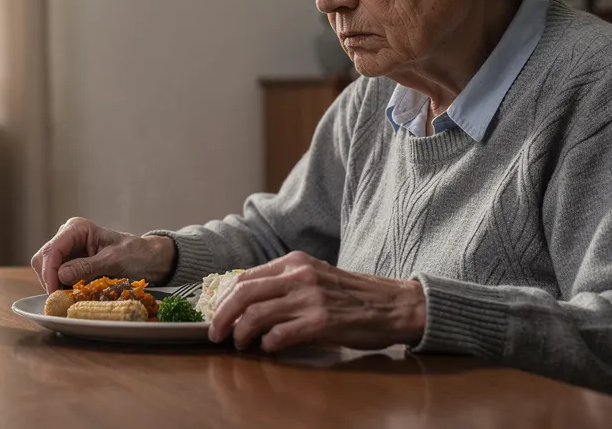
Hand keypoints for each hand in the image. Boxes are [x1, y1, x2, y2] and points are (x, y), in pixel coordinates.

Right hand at [29, 217, 177, 292]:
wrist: (148, 259)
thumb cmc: (135, 254)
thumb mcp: (114, 260)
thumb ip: (88, 266)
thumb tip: (62, 274)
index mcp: (77, 228)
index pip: (52, 249)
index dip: (49, 272)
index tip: (54, 292)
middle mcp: (68, 237)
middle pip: (43, 259)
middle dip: (49, 279)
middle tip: (61, 299)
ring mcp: (68, 251)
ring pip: (46, 270)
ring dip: (54, 285)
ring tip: (70, 298)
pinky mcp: (71, 264)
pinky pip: (57, 277)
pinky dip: (61, 288)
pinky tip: (72, 295)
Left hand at [208, 251, 425, 352]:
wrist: (396, 304)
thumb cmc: (353, 295)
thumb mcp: (315, 276)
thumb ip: (285, 283)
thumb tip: (247, 301)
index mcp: (295, 262)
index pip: (244, 277)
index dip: (224, 298)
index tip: (215, 314)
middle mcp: (299, 275)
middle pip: (243, 294)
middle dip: (222, 316)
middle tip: (215, 334)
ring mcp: (311, 297)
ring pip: (257, 314)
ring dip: (241, 333)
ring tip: (239, 344)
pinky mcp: (323, 321)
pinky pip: (282, 334)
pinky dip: (268, 344)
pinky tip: (269, 348)